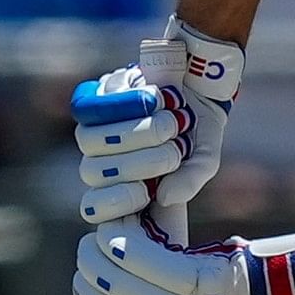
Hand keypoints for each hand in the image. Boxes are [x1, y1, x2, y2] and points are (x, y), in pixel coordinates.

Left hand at [71, 22, 243, 223]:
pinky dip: (127, 104)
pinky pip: (94, 107)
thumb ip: (190, 181)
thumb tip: (164, 198)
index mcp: (126, 186)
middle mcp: (103, 162)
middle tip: (174, 150)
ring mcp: (92, 131)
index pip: (94, 207)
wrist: (197, 86)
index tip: (144, 193)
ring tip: (169, 122)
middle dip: (138, 163)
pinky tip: (153, 100)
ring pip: (91, 141)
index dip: (110, 204)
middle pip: (93, 173)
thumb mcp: (203, 160)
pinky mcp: (91, 101)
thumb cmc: (198, 131)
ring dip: (135, 132)